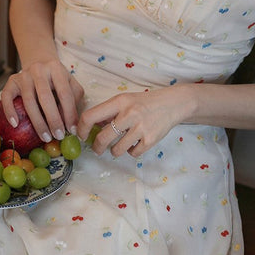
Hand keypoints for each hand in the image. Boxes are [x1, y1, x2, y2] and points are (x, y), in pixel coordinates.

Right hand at [0, 59, 83, 142]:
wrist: (39, 60)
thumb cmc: (56, 77)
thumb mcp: (70, 82)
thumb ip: (74, 99)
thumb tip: (71, 123)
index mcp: (56, 69)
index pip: (65, 93)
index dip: (69, 113)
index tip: (72, 130)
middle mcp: (39, 70)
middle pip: (45, 97)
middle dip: (53, 120)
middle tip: (58, 136)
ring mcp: (24, 75)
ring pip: (28, 101)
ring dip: (37, 122)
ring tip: (45, 137)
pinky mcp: (12, 81)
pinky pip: (7, 97)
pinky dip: (9, 111)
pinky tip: (15, 124)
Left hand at [77, 86, 191, 156]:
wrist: (172, 104)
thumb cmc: (144, 103)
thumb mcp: (125, 100)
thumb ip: (108, 112)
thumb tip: (89, 126)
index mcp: (119, 101)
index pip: (91, 116)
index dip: (82, 129)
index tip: (82, 135)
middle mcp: (129, 114)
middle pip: (103, 138)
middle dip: (97, 147)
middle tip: (97, 149)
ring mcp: (141, 127)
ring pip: (117, 149)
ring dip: (114, 151)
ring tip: (118, 146)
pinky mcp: (151, 139)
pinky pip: (133, 153)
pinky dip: (131, 151)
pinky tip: (134, 144)